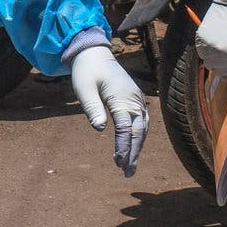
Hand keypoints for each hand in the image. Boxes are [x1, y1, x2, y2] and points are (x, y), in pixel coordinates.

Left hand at [70, 44, 148, 175]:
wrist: (95, 54)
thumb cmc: (87, 71)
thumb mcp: (84, 88)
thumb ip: (92, 107)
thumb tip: (99, 128)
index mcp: (121, 97)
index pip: (125, 127)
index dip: (123, 146)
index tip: (118, 162)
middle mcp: (134, 99)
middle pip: (138, 131)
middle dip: (133, 153)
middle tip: (127, 172)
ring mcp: (137, 99)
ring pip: (142, 128)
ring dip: (137, 148)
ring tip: (129, 167)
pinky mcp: (135, 100)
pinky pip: (141, 122)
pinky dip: (138, 137)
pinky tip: (132, 148)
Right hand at [195, 0, 226, 76]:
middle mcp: (218, 53)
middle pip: (218, 71)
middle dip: (224, 68)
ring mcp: (207, 46)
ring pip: (208, 63)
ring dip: (215, 61)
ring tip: (222, 49)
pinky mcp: (199, 39)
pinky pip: (202, 53)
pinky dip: (207, 52)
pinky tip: (215, 43)